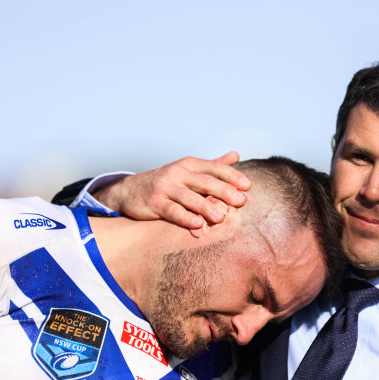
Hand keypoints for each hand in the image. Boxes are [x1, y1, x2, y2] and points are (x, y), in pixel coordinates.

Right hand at [94, 151, 250, 228]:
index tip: (248, 186)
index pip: (215, 168)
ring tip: (221, 217)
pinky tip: (197, 225)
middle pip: (205, 181)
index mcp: (189, 164)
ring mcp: (165, 188)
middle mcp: (178, 173)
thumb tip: (236, 154)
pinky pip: (172, 211)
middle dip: (224, 191)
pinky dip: (185, 218)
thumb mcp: (188, 170)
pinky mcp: (155, 203)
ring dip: (206, 207)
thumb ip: (213, 165)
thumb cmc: (167, 182)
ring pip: (189, 197)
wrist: (130, 191)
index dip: (232, 176)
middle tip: (241, 201)